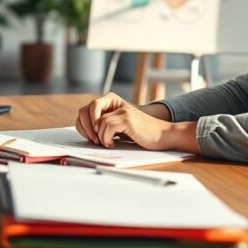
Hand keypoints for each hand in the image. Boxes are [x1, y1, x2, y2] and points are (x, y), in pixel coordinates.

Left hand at [74, 93, 197, 152]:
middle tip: (94, 141)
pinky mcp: (128, 119)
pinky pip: (108, 127)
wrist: (163, 135)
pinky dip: (106, 138)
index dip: (83, 124)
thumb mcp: (122, 127)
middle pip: (89, 110)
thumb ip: (108, 124)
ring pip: (99, 122)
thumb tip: (89, 132)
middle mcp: (117, 104)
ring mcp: (123, 111)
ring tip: (108, 143)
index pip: (87, 109)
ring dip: (100, 136)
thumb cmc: (143, 134)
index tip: (89, 137)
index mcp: (114, 104)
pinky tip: (113, 143)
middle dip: (87, 128)